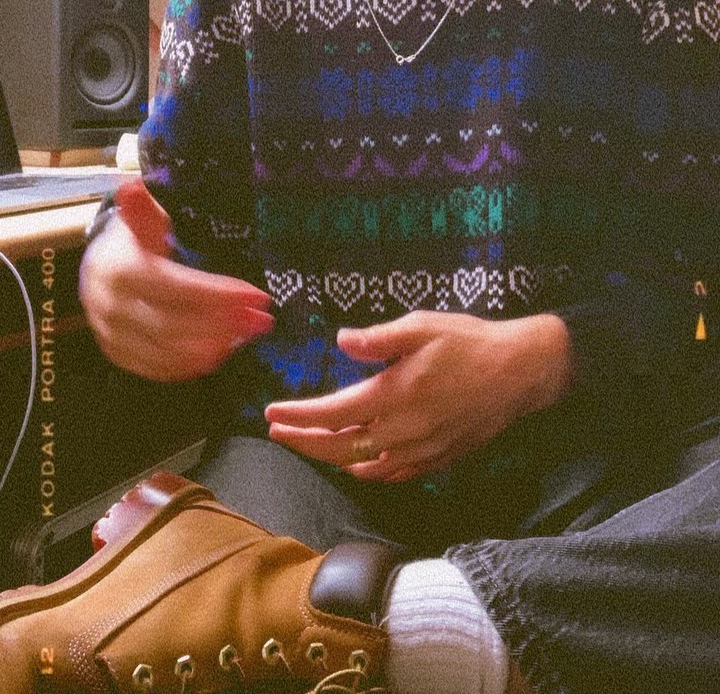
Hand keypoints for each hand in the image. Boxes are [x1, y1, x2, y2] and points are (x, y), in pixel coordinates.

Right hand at [78, 178, 273, 380]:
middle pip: (174, 325)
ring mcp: (112, 336)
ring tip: (249, 333)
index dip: (218, 295)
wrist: (99, 269)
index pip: (176, 288)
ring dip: (214, 346)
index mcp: (120, 271)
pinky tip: (222, 350)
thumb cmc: (134, 240)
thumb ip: (144, 208)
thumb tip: (131, 185)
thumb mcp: (143, 219)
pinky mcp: (118, 355)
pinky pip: (157, 368)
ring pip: (168, 351)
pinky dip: (191, 364)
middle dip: (225, 324)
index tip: (258, 295)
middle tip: (263, 319)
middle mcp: (112, 308)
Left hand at [265, 311, 574, 481]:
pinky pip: (394, 475)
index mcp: (393, 395)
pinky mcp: (439, 458)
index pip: (332, 414)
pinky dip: (368, 472)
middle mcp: (402, 430)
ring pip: (364, 466)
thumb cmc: (469, 342)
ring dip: (331, 457)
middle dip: (304, 441)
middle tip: (278, 431)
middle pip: (340, 447)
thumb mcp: (422, 326)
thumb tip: (340, 340)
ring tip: (309, 444)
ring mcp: (421, 449)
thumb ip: (378, 339)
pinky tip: (358, 465)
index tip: (272, 414)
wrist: (521, 371)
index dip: (298, 417)